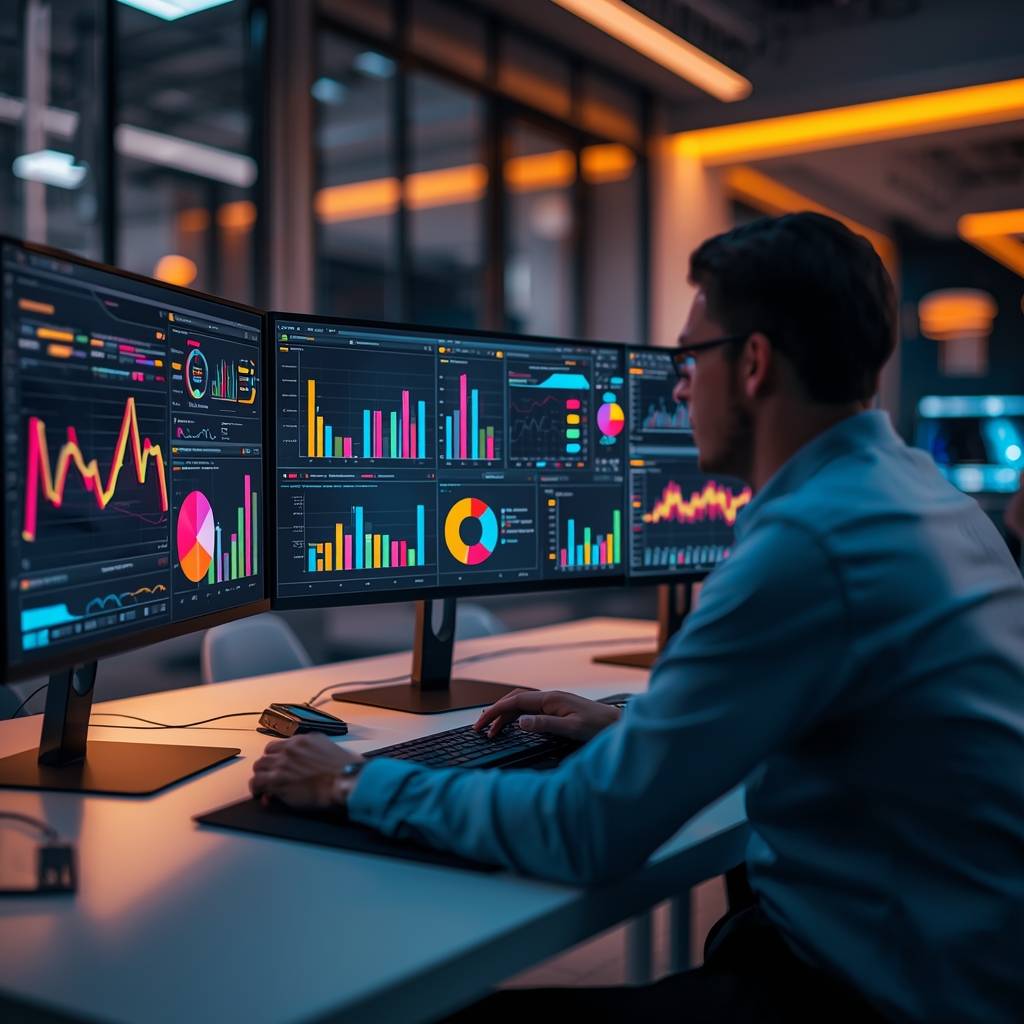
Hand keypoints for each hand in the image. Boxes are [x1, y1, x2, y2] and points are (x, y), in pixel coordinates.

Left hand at [250, 732, 363, 809]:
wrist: (345, 781)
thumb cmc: (347, 769)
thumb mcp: (335, 751)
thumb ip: (320, 751)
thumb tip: (317, 762)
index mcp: (307, 739)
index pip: (284, 743)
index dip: (280, 755)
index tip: (281, 763)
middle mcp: (292, 747)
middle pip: (268, 752)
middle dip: (269, 764)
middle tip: (272, 775)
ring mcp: (283, 762)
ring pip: (259, 765)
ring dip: (262, 775)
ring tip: (264, 785)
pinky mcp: (278, 779)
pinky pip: (257, 782)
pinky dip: (257, 788)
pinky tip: (261, 794)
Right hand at [474, 690, 619, 742]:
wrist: (617, 724)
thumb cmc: (599, 726)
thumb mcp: (571, 728)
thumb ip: (545, 724)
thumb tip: (520, 722)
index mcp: (550, 698)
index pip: (514, 702)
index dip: (495, 712)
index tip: (481, 724)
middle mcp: (550, 697)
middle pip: (514, 700)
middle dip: (495, 712)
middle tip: (480, 728)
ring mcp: (553, 702)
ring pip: (521, 704)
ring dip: (505, 715)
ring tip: (492, 731)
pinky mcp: (557, 709)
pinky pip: (530, 709)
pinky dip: (516, 716)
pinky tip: (513, 726)